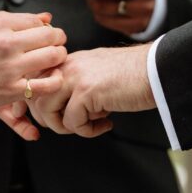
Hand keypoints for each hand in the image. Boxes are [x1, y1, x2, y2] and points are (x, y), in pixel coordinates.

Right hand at [0, 11, 66, 120]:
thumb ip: (10, 20)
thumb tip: (43, 17)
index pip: (39, 21)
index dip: (47, 29)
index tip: (46, 36)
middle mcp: (6, 42)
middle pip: (52, 36)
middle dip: (57, 42)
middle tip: (54, 48)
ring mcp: (9, 67)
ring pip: (54, 57)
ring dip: (58, 60)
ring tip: (51, 64)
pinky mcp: (9, 90)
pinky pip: (47, 84)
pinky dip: (54, 81)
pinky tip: (48, 81)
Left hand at [25, 44, 154, 137]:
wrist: (158, 69)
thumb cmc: (133, 75)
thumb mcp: (96, 75)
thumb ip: (76, 86)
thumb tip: (60, 111)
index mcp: (68, 61)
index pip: (35, 83)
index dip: (33, 105)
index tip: (44, 119)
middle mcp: (67, 66)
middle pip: (36, 100)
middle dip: (51, 121)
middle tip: (75, 125)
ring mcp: (75, 77)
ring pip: (48, 112)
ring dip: (67, 127)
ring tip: (90, 125)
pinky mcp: (86, 92)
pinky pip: (73, 123)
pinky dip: (89, 131)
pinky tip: (107, 123)